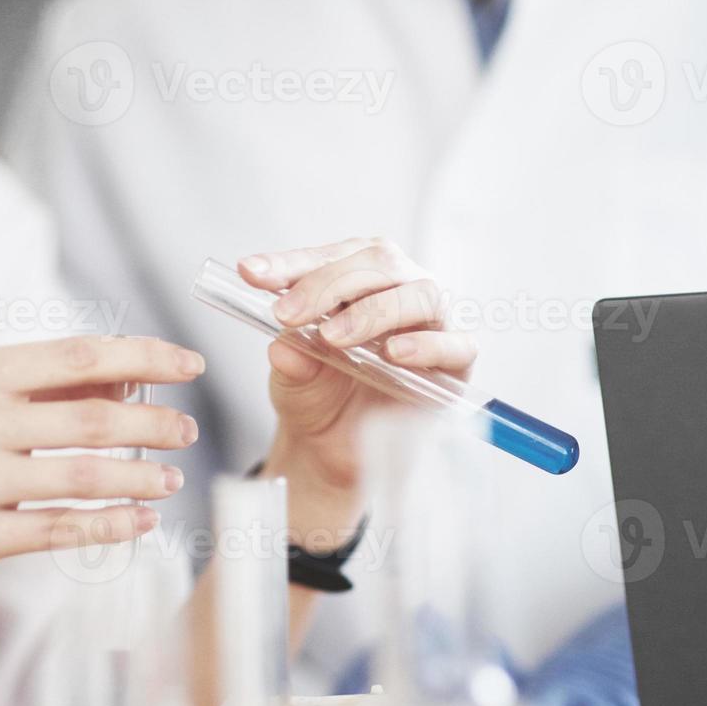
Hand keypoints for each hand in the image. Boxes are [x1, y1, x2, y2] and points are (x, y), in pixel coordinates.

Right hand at [0, 336, 204, 585]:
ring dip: (140, 477)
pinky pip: (56, 529)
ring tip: (172, 477)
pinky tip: (142, 520)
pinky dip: (109, 524)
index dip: (142, 358)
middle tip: (186, 430)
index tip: (188, 364)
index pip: (77, 356)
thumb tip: (128, 383)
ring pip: (81, 476)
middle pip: (90, 419)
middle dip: (153, 424)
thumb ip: (42, 386)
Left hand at [238, 239, 475, 541]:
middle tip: (287, 314)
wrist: (338, 449)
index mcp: (355, 277)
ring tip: (334, 337)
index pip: (328, 256)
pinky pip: (455, 344)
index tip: (250, 273)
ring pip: (420, 293)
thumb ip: (290, 359)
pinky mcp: (455, 362)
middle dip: (327, 284)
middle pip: (377, 263)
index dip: (290, 262)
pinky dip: (426, 344)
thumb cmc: (319, 395)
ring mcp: (431, 322)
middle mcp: (398, 287)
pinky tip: (394, 353)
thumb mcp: (291, 379)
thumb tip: (284, 346)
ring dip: (373, 311)